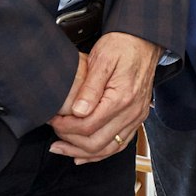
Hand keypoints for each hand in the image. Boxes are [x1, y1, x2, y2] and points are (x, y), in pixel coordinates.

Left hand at [49, 31, 161, 162]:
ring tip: (61, 148)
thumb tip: (77, 112)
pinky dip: (101, 153)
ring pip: (108, 148)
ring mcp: (136, 117)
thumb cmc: (122, 46)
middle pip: (96, 142)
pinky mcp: (137, 118)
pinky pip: (119, 145)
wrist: (144, 41)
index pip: (88, 126)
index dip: (65, 127)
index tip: (52, 119)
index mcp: (122, 98)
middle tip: (53, 133)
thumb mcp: (101, 59)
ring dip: (83, 153)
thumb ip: (89, 88)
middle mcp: (132, 112)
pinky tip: (84, 154)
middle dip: (70, 142)